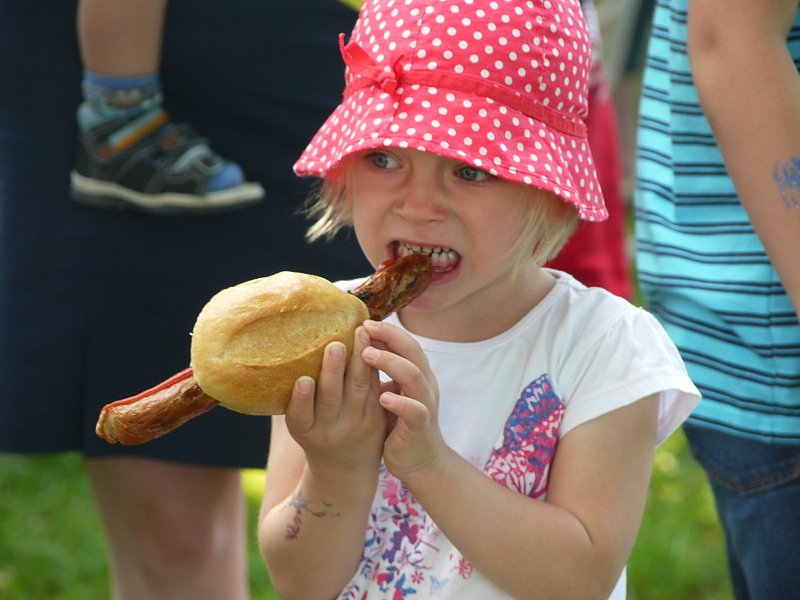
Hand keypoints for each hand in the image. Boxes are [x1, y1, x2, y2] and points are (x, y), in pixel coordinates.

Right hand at [284, 325, 386, 477]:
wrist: (346, 468)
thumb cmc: (316, 434)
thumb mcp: (301, 423)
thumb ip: (297, 398)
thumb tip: (278, 353)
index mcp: (305, 431)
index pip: (299, 416)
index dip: (301, 399)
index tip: (303, 381)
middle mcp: (330, 430)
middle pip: (331, 398)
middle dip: (333, 371)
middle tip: (335, 345)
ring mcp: (357, 424)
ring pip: (359, 389)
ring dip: (359, 360)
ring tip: (359, 335)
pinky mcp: (377, 418)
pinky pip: (375, 388)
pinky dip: (373, 366)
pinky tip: (373, 343)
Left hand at [361, 320, 447, 480]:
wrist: (420, 461)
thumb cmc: (399, 423)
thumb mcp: (390, 392)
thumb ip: (379, 373)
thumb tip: (353, 347)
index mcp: (416, 374)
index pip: (405, 343)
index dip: (387, 331)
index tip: (363, 321)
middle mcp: (424, 385)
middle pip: (413, 352)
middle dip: (390, 338)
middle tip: (365, 328)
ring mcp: (425, 405)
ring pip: (415, 377)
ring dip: (391, 363)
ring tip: (367, 354)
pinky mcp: (422, 427)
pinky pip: (415, 411)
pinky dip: (400, 403)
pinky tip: (383, 398)